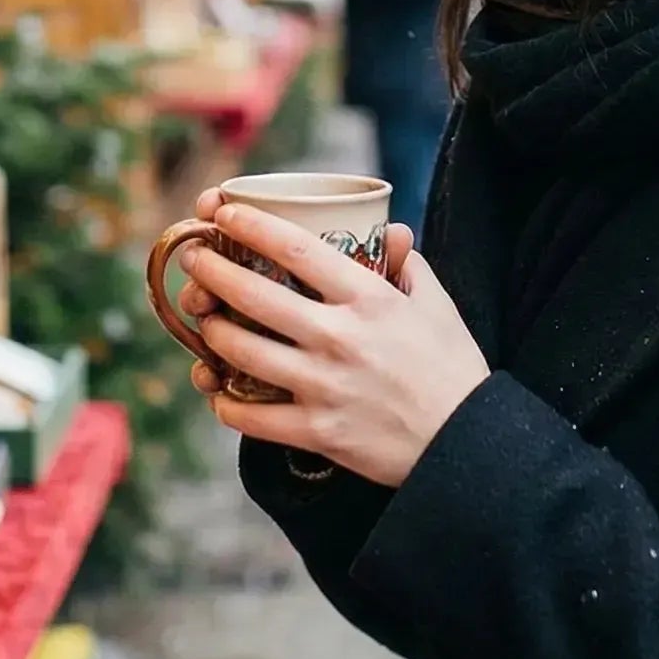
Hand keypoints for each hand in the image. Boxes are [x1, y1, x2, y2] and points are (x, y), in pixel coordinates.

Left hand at [176, 194, 486, 487]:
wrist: (465, 446)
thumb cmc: (452, 369)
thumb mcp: (437, 305)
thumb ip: (409, 264)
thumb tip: (394, 231)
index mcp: (368, 298)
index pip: (295, 248)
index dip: (251, 225)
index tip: (223, 213)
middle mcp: (339, 336)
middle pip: (252, 294)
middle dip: (211, 270)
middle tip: (193, 258)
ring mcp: (323, 386)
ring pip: (240, 351)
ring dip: (210, 330)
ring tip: (204, 318)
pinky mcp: (316, 432)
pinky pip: (250, 416)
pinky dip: (226, 402)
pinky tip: (219, 388)